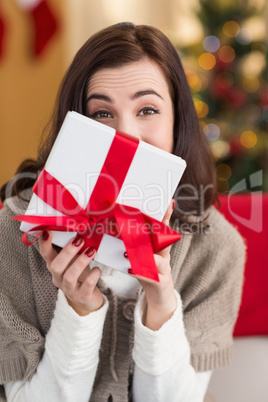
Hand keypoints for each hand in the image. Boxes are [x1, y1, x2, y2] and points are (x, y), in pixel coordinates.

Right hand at [39, 233, 103, 315]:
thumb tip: (81, 227)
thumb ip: (74, 248)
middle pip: (55, 267)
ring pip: (70, 276)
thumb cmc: (80, 274)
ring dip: (81, 262)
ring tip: (92, 251)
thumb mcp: (74, 260)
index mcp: (55, 267)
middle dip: (67, 252)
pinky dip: (93, 275)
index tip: (47, 232)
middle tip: (80, 239)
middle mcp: (59, 278)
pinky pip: (86, 286)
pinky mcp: (82, 296)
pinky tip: (97, 269)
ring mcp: (69, 289)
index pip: (45, 255)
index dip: (44, 245)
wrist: (87, 298)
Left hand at [129, 200, 176, 329]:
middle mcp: (164, 255)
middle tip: (153, 214)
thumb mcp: (142, 257)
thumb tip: (116, 228)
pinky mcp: (161, 282)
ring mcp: (165, 269)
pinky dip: (140, 272)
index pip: (163, 228)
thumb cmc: (149, 274)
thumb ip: (134, 245)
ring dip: (145, 252)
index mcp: (159, 247)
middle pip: (165, 238)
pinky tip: (130, 268)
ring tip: (129, 249)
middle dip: (162, 225)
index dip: (165, 215)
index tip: (168, 201)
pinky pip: (151, 277)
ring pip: (158, 258)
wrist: (159, 299)